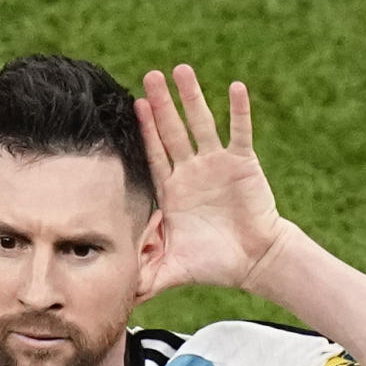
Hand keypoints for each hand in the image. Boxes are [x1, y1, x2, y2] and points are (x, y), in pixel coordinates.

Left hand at [134, 65, 290, 298]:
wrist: (252, 262)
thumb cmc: (211, 263)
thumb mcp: (170, 269)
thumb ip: (142, 277)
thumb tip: (113, 295)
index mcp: (173, 190)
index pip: (154, 154)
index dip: (145, 130)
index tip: (134, 105)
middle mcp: (192, 171)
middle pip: (173, 131)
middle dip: (162, 104)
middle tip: (150, 75)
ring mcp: (217, 164)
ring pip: (202, 124)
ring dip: (193, 98)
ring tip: (181, 70)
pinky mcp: (243, 165)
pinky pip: (239, 133)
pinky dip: (238, 111)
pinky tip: (235, 87)